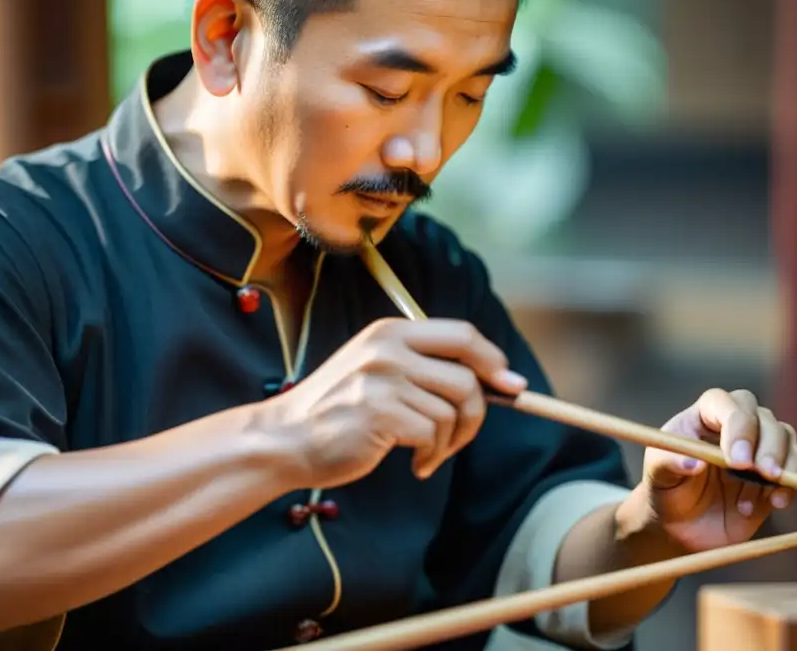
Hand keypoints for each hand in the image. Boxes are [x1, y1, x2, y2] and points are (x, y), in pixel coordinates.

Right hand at [261, 318, 527, 488]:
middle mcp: (387, 349)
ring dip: (449, 442)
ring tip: (428, 454)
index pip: (462, 335)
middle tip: (464, 434)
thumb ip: (426, 367)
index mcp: (390, 332)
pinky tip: (415, 465)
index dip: (493, 359)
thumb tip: (502, 379)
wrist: (285, 439)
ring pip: (451, 411)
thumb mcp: (377, 370)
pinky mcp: (378, 413)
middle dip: (478, 412)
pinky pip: (431, 435)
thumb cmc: (338, 411)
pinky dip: (431, 456)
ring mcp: (382, 380)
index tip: (510, 385)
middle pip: (466, 375)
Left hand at [636, 388, 796, 550]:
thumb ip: (669, 464)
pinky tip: (775, 503)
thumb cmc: (667, 488)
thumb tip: (693, 463)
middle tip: (763, 473)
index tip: (738, 460)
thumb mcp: (657, 475)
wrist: (683, 523)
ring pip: (787, 438)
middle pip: (764, 418)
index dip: (737, 426)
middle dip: (768, 445)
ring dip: (783, 465)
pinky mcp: (776, 473)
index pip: (726, 404)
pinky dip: (792, 485)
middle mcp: (736, 424)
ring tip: (766, 493)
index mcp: (705, 414)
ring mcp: (760, 446)